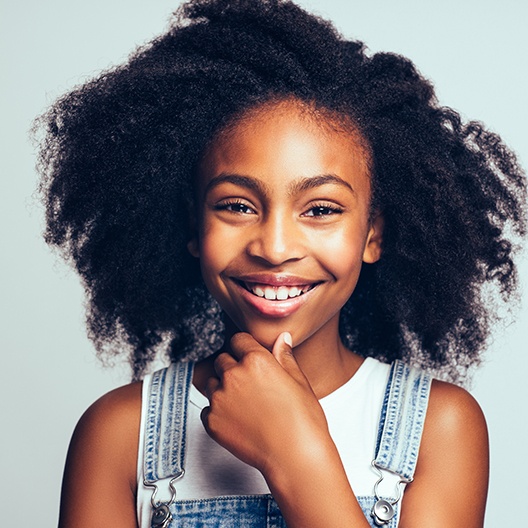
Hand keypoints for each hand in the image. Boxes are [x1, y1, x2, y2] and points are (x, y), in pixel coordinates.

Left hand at [200, 332, 330, 476]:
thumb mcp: (299, 381)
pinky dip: (218, 412)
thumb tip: (282, 338)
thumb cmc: (303, 420)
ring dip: (222, 388)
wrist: (295, 457)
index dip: (244, 348)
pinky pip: (207, 408)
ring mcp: (220, 399)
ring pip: (212, 383)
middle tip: (249, 384)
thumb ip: (285, 357)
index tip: (249, 357)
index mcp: (256, 360)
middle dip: (232, 367)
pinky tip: (238, 421)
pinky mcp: (212, 421)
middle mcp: (233, 375)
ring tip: (244, 404)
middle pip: (222, 360)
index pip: (238, 340)